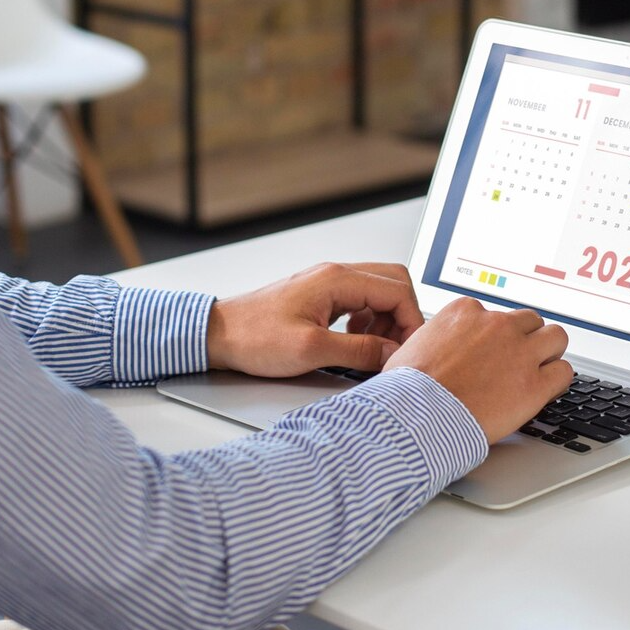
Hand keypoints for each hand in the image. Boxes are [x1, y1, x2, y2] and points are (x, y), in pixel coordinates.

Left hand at [207, 262, 425, 377]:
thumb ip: (358, 350)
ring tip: (373, 349)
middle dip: (402, 317)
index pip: (396, 290)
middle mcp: (334, 275)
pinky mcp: (319, 298)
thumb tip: (393, 355)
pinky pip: (358, 302)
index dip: (411, 321)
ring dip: (384, 320)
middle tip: (396, 347)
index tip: (409, 349)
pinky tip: (354, 342)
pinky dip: (367, 322)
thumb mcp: (311, 350)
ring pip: (376, 292)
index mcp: (336, 280)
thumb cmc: (254, 337)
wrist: (218, 334)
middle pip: (392, 283)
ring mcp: (327, 285)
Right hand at [385, 299, 571, 443]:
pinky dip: (557, 380)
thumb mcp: (412, 347)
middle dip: (526, 338)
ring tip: (540, 370)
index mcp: (466, 312)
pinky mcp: (534, 384)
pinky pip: (564, 372)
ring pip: (555, 337)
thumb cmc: (408, 390)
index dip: (497, 336)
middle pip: (529, 321)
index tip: (492, 352)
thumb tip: (429, 349)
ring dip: (549, 352)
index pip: (495, 315)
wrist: (419, 417)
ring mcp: (519, 352)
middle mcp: (496, 325)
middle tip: (519, 359)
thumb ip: (432, 339)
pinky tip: (547, 390)